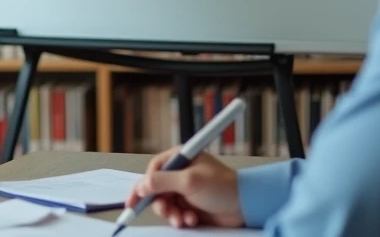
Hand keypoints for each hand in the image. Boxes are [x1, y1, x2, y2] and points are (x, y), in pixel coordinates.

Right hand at [125, 150, 244, 229]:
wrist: (245, 205)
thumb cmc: (222, 186)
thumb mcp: (189, 181)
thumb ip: (162, 182)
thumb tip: (140, 185)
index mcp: (180, 159)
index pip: (153, 170)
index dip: (141, 185)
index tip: (133, 201)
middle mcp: (181, 173)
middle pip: (156, 189)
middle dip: (161, 204)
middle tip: (168, 212)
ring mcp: (186, 190)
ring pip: (166, 204)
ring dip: (172, 214)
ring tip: (183, 219)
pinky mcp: (191, 205)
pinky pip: (177, 213)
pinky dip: (182, 219)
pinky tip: (192, 220)